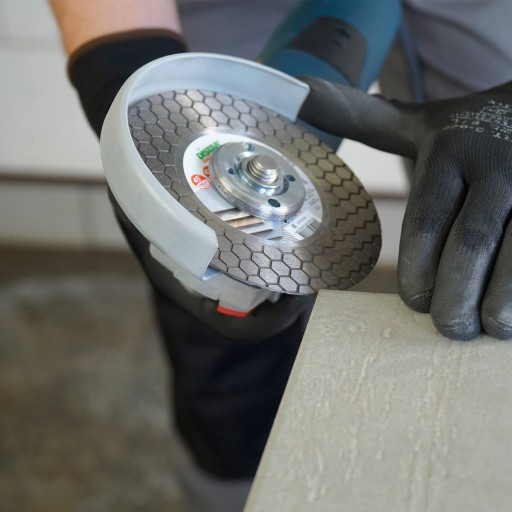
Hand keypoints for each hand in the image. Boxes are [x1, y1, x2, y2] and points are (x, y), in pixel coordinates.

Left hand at [299, 77, 511, 339]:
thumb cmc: (470, 129)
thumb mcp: (419, 120)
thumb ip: (364, 118)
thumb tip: (298, 92)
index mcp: (448, 149)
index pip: (426, 222)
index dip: (418, 272)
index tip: (415, 304)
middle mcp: (495, 162)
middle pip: (469, 244)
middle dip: (455, 296)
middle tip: (448, 328)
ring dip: (501, 303)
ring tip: (487, 328)